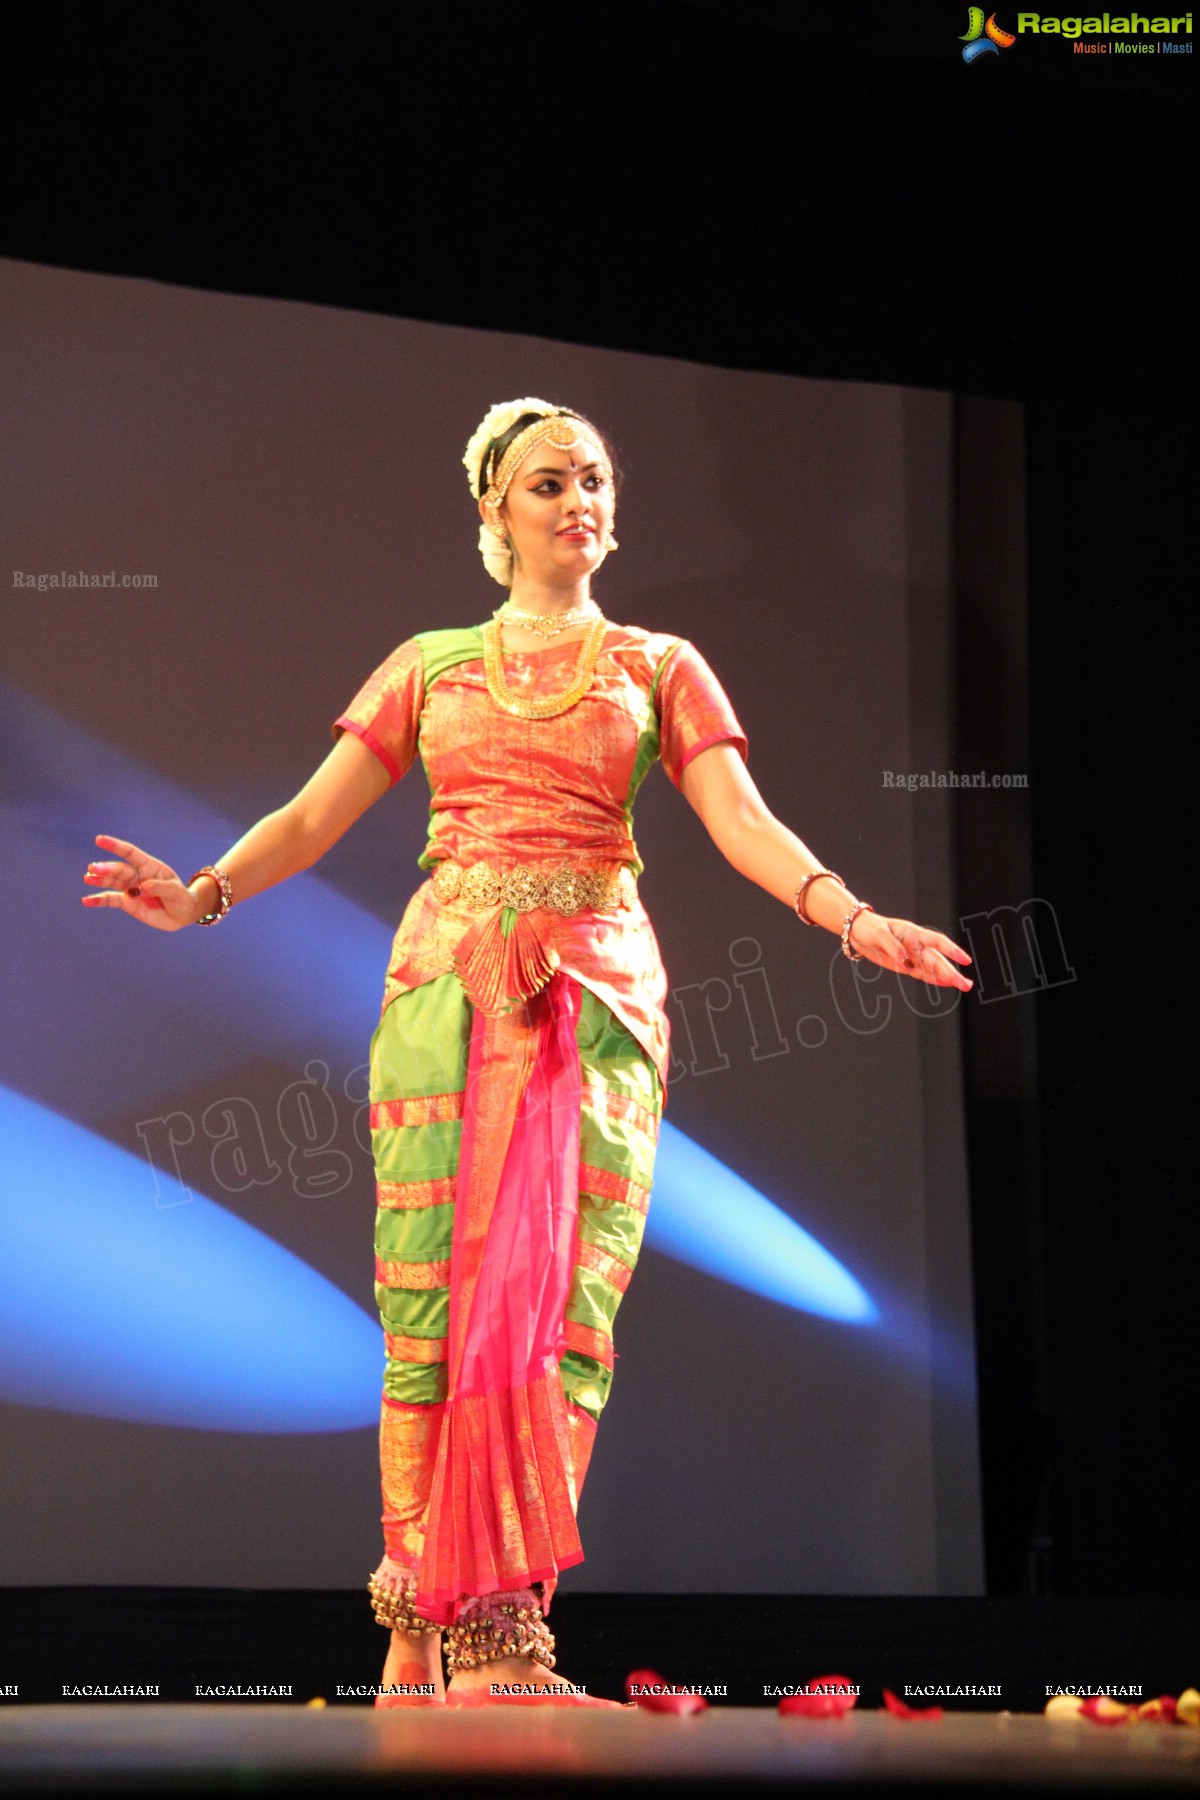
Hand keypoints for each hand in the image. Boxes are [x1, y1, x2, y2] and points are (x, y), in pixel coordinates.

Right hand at [81, 836, 207, 931]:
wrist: (181, 915)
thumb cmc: (180, 898)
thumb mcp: (175, 892)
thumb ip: (159, 887)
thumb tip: (141, 888)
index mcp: (150, 866)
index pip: (131, 853)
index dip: (116, 846)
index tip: (100, 840)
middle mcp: (137, 875)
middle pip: (120, 869)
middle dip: (107, 868)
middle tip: (93, 868)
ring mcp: (130, 888)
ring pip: (112, 882)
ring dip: (99, 880)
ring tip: (88, 878)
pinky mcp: (127, 903)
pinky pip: (111, 900)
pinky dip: (98, 900)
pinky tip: (86, 901)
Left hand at [847, 911, 972, 991]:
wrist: (858, 932)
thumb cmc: (870, 929)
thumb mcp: (879, 935)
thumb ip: (893, 947)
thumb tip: (906, 961)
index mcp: (913, 934)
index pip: (937, 942)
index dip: (952, 951)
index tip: (965, 960)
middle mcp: (916, 946)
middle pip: (937, 960)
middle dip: (952, 972)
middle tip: (967, 985)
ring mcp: (912, 956)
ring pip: (932, 969)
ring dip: (947, 978)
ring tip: (963, 986)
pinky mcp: (905, 966)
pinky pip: (921, 974)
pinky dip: (933, 979)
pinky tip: (945, 984)